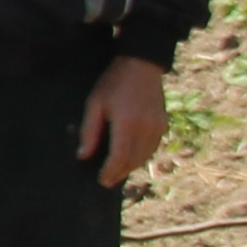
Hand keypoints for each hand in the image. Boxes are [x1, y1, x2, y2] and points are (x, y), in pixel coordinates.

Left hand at [78, 57, 167, 190]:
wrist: (142, 65)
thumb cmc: (113, 82)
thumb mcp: (95, 104)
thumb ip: (89, 131)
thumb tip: (83, 156)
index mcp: (127, 124)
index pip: (119, 157)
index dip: (110, 172)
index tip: (101, 181)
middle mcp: (146, 128)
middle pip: (132, 161)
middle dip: (119, 173)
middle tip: (106, 181)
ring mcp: (157, 127)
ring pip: (144, 157)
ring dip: (130, 167)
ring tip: (116, 172)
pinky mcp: (163, 124)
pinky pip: (152, 148)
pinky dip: (141, 156)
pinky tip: (130, 158)